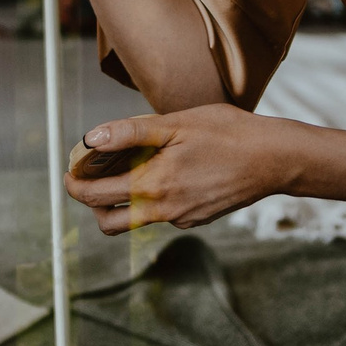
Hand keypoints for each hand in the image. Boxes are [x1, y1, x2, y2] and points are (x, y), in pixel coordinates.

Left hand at [62, 104, 297, 233]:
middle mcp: (165, 211)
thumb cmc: (228, 134)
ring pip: (137, 219)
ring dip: (123, 199)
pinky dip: (152, 197)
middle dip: (92, 203)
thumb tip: (91, 139)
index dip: (75, 185)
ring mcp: (183, 219)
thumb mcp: (176, 123)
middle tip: (92, 176)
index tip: (70, 170)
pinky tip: (166, 169)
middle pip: (109, 223)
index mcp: (154, 186)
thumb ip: (130, 133)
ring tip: (128, 166)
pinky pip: (163, 214)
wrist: (275, 159)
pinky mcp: (197, 219)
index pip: (96, 197)